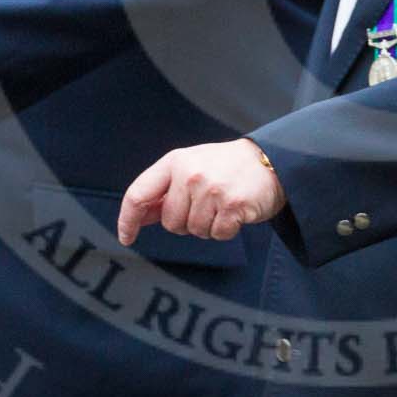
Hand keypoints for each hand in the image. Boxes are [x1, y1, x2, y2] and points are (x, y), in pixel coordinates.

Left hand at [116, 139, 285, 245]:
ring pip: (194, 231)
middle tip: (205, 204)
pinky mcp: (232, 205)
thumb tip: (138, 216)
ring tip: (222, 204)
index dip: (128, 220)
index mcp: (174, 162)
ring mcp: (211, 189)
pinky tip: (235, 211)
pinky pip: (217, 235)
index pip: (138, 194)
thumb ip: (164, 192)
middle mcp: (190, 173)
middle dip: (185, 222)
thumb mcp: (190, 168)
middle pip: (170, 222)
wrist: (270, 160)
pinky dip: (226, 229)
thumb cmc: (225, 166)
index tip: (126, 237)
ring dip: (208, 225)